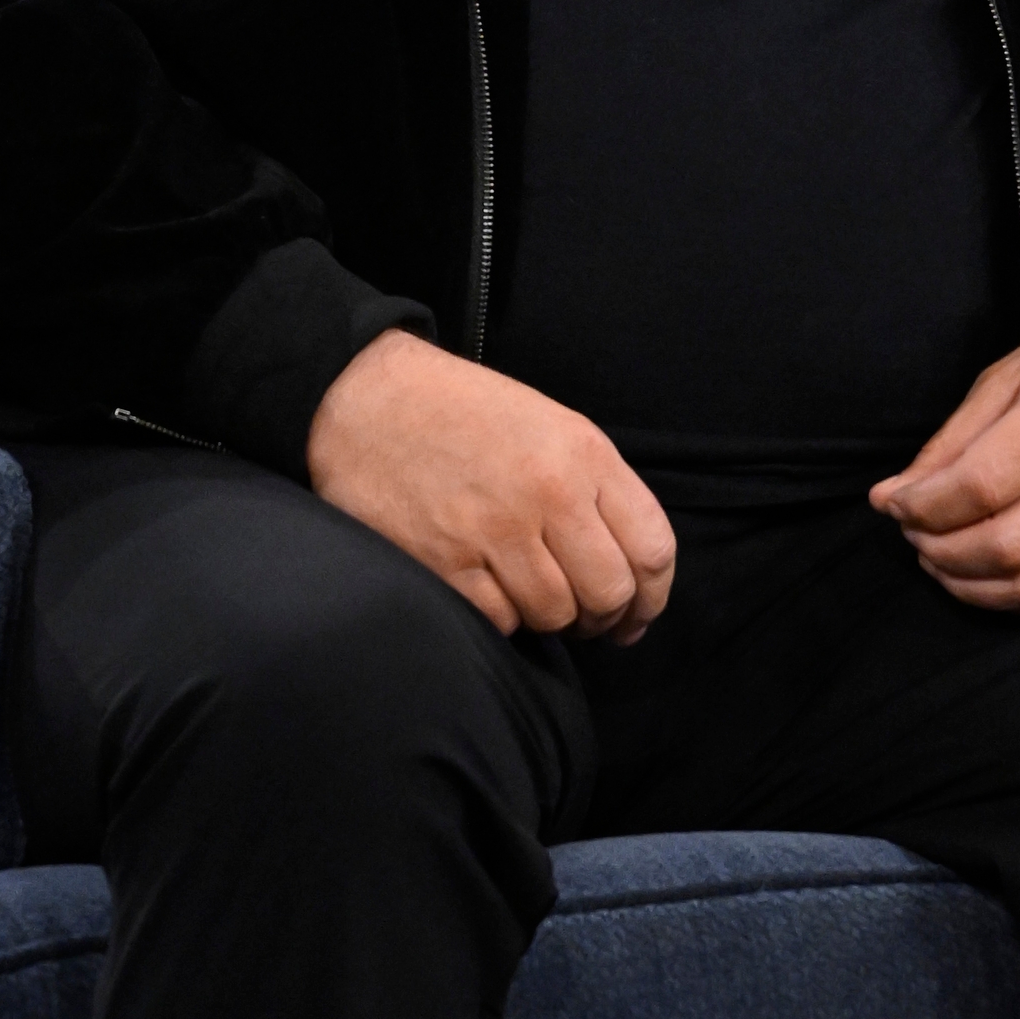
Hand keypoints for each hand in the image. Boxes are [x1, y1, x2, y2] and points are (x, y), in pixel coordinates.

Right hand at [306, 328, 675, 643]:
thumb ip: (596, 489)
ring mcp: (494, 531)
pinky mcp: (444, 563)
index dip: (652, 595)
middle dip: (604, 616)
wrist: (367, 397)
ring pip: (556, 614)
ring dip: (549, 616)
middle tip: (586, 618)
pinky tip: (488, 587)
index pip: (652, 548)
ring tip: (529, 593)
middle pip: (610, 592)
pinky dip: (501, 616)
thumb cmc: (462, 413)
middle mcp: (546, 492)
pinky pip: (500, 621)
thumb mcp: (549, 424)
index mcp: (582, 453)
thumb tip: (631, 574)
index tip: (637, 613)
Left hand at [869, 288, 1019, 613]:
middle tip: (912, 530)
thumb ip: (952, 440)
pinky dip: (1008, 598)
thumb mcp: (1011, 375)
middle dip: (938, 548)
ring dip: (968, 583)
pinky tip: (979, 576)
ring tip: (937, 556)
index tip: (893, 501)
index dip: (924, 505)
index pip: (981, 485)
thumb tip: (892, 497)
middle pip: (1005, 544)